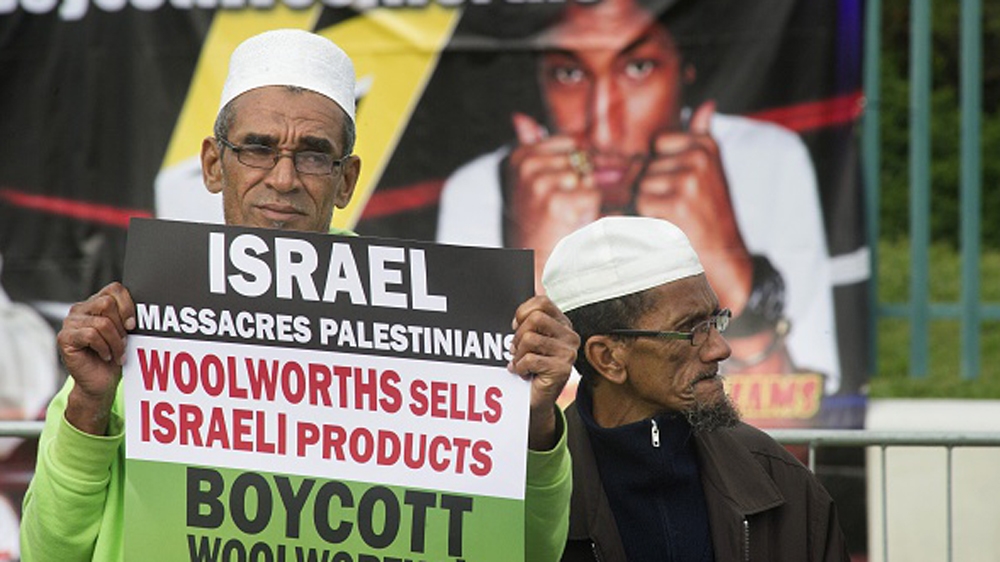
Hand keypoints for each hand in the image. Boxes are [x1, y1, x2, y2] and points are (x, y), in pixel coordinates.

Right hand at [57, 281, 135, 434]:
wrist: (101, 382)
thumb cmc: (115, 356)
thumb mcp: (126, 333)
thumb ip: (127, 316)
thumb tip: (142, 308)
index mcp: (96, 303)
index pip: (115, 289)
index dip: (128, 306)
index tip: (133, 325)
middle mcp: (80, 309)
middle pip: (107, 303)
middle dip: (121, 326)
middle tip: (123, 342)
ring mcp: (70, 322)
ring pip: (102, 322)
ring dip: (115, 341)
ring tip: (117, 353)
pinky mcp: (65, 337)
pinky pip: (91, 335)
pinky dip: (104, 348)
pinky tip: (105, 356)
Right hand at [506, 112, 600, 291]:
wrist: (532, 259)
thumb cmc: (535, 219)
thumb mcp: (527, 178)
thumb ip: (528, 144)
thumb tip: (520, 116)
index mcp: (520, 155)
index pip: (569, 143)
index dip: (574, 166)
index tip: (558, 187)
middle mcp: (527, 166)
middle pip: (580, 159)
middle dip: (580, 182)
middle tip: (560, 205)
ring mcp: (542, 183)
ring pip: (587, 177)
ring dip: (584, 197)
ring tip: (564, 214)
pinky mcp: (558, 202)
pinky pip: (592, 195)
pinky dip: (588, 211)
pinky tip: (570, 221)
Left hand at [508, 295, 578, 450]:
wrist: (535, 400)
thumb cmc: (531, 367)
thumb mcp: (529, 339)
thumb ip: (529, 320)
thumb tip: (527, 299)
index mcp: (562, 324)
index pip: (542, 302)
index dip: (523, 312)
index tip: (517, 327)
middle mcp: (569, 336)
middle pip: (535, 318)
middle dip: (518, 335)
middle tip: (517, 350)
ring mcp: (568, 353)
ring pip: (529, 339)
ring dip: (518, 354)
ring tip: (521, 363)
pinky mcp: (562, 369)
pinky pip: (530, 359)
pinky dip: (520, 367)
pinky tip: (524, 373)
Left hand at [634, 101, 752, 312]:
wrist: (725, 253)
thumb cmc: (712, 211)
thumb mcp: (711, 168)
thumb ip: (702, 135)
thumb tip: (706, 104)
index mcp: (706, 144)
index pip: (657, 143)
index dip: (661, 167)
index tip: (682, 185)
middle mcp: (699, 156)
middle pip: (647, 165)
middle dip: (654, 187)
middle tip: (681, 205)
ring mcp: (689, 177)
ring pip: (642, 184)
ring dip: (651, 203)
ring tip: (677, 215)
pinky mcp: (677, 201)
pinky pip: (642, 202)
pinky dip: (650, 217)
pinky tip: (672, 224)